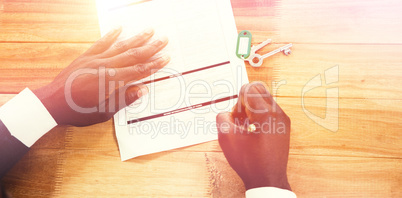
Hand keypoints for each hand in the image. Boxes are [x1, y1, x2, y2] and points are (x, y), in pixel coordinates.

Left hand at [33, 27, 169, 125]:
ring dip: (136, 38)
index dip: (153, 64)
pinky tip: (119, 28)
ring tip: (149, 31)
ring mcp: (95, 60)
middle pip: (133, 55)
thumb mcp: (104, 112)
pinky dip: (111, 35)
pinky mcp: (86, 57)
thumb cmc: (78, 111)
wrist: (53, 103)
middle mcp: (106, 66)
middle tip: (164, 40)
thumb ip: (123, 99)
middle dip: (150, 47)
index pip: (138, 70)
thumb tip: (142, 90)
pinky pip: (101, 43)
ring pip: (120, 46)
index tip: (166, 58)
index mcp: (112, 80)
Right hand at [216, 82, 291, 190]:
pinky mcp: (284, 127)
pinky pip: (270, 110)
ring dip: (252, 109)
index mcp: (266, 113)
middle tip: (240, 119)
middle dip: (246, 102)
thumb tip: (227, 114)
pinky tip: (253, 132)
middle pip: (259, 90)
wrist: (267, 180)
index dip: (238, 102)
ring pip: (264, 100)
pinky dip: (259, 116)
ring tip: (246, 128)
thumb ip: (222, 118)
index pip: (249, 89)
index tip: (236, 117)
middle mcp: (278, 113)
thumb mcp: (227, 139)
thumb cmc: (250, 162)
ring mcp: (283, 120)